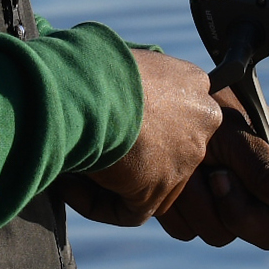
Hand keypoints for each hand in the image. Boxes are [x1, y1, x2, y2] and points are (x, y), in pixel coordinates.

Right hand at [72, 49, 220, 224]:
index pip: (177, 109)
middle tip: (92, 144)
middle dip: (131, 152)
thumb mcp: (124, 58)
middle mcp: (201, 121)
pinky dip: (95, 203)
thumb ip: (133, 78)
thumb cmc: (96, 64)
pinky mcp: (158, 191)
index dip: (143, 119)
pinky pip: (128, 211)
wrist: (91, 88)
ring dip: (110, 181)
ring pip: (149, 182)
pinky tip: (66, 185)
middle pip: (168, 147)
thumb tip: (109, 85)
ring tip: (69, 166)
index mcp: (194, 83)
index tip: (108, 115)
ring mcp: (185, 160)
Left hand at [155, 94, 268, 249]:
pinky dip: (178, 206)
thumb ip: (268, 168)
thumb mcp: (237, 131)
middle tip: (219, 176)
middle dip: (241, 211)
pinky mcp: (193, 208)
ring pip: (224, 235)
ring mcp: (227, 202)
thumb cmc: (202, 103)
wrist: (151, 104)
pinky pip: (190, 230)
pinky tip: (173, 177)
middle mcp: (262, 188)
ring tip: (194, 167)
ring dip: (203, 204)